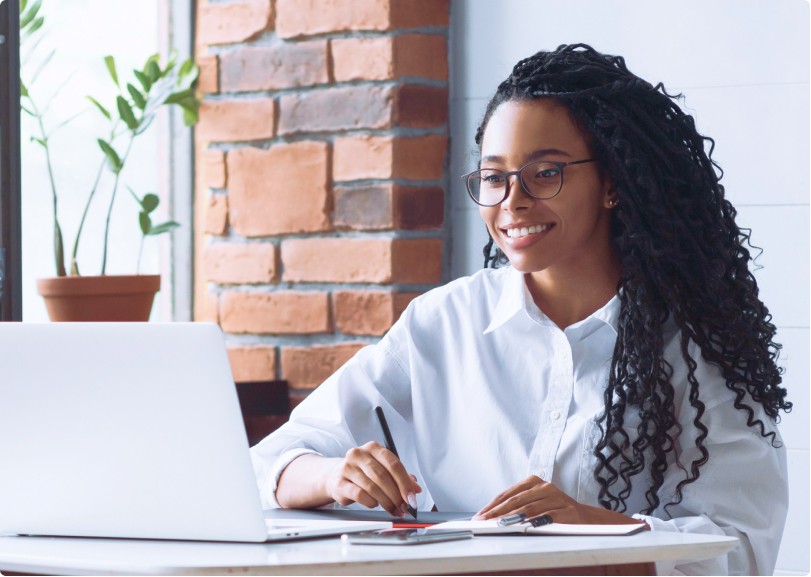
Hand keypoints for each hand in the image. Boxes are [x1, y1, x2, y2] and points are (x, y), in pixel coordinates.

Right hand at [323, 441, 420, 516]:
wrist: (336, 476)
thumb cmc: (363, 473)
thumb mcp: (382, 470)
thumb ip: (400, 477)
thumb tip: (416, 488)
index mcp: (373, 448)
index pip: (393, 464)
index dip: (405, 483)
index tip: (412, 498)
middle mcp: (359, 454)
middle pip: (383, 476)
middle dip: (396, 495)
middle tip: (404, 508)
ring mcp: (347, 467)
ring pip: (372, 487)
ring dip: (386, 502)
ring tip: (393, 509)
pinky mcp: (339, 482)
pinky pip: (360, 494)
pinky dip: (371, 502)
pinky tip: (374, 504)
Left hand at [474, 475, 641, 524]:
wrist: (587, 519)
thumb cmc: (555, 511)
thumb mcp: (535, 504)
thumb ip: (517, 507)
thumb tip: (490, 517)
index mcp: (535, 482)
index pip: (508, 494)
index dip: (492, 506)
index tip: (479, 517)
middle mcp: (545, 487)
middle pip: (515, 501)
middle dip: (496, 513)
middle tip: (482, 523)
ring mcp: (557, 498)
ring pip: (528, 510)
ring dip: (510, 519)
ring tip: (495, 527)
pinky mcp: (567, 511)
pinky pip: (546, 518)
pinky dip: (532, 523)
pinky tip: (521, 528)